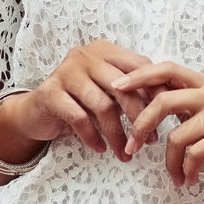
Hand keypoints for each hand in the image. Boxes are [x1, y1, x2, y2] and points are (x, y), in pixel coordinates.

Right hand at [6, 39, 159, 163]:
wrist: (37, 112)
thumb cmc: (79, 102)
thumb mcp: (107, 92)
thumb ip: (131, 92)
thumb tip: (166, 106)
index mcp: (105, 51)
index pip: (138, 65)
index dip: (155, 89)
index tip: (167, 114)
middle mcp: (85, 55)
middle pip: (123, 86)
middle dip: (139, 116)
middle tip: (148, 140)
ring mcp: (66, 72)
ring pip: (102, 105)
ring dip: (117, 134)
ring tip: (125, 152)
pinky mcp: (50, 93)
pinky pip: (79, 118)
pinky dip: (92, 136)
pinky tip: (100, 149)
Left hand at [113, 61, 203, 193]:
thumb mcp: (203, 122)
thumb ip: (180, 109)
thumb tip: (142, 102)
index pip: (168, 69)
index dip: (140, 76)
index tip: (116, 87)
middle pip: (164, 100)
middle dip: (141, 125)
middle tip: (131, 147)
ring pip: (177, 135)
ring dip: (170, 162)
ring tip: (175, 176)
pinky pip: (195, 153)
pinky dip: (187, 170)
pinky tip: (190, 179)